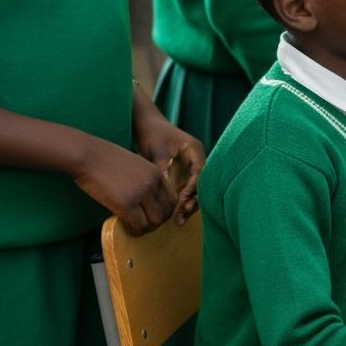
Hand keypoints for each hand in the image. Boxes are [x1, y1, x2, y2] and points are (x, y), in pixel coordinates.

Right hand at [73, 140, 175, 235]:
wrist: (88, 155)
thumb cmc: (105, 159)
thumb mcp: (134, 164)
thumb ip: (144, 179)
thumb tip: (147, 201)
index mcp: (156, 172)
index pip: (171, 199)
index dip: (163, 211)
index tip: (151, 215)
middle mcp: (152, 183)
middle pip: (166, 212)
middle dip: (156, 222)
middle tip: (143, 224)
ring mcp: (140, 194)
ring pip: (155, 221)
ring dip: (146, 228)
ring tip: (135, 227)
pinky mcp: (126, 204)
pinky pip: (138, 225)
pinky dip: (134, 230)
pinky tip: (127, 227)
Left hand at [132, 92, 205, 225]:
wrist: (144, 124)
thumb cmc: (151, 132)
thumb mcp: (156, 149)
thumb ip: (163, 167)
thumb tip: (167, 187)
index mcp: (194, 149)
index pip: (200, 171)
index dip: (193, 187)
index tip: (182, 199)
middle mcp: (196, 158)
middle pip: (201, 184)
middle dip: (193, 201)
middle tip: (181, 216)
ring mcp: (190, 166)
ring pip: (195, 190)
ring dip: (188, 204)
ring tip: (178, 221)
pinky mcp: (182, 173)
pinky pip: (186, 189)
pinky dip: (182, 201)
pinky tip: (174, 214)